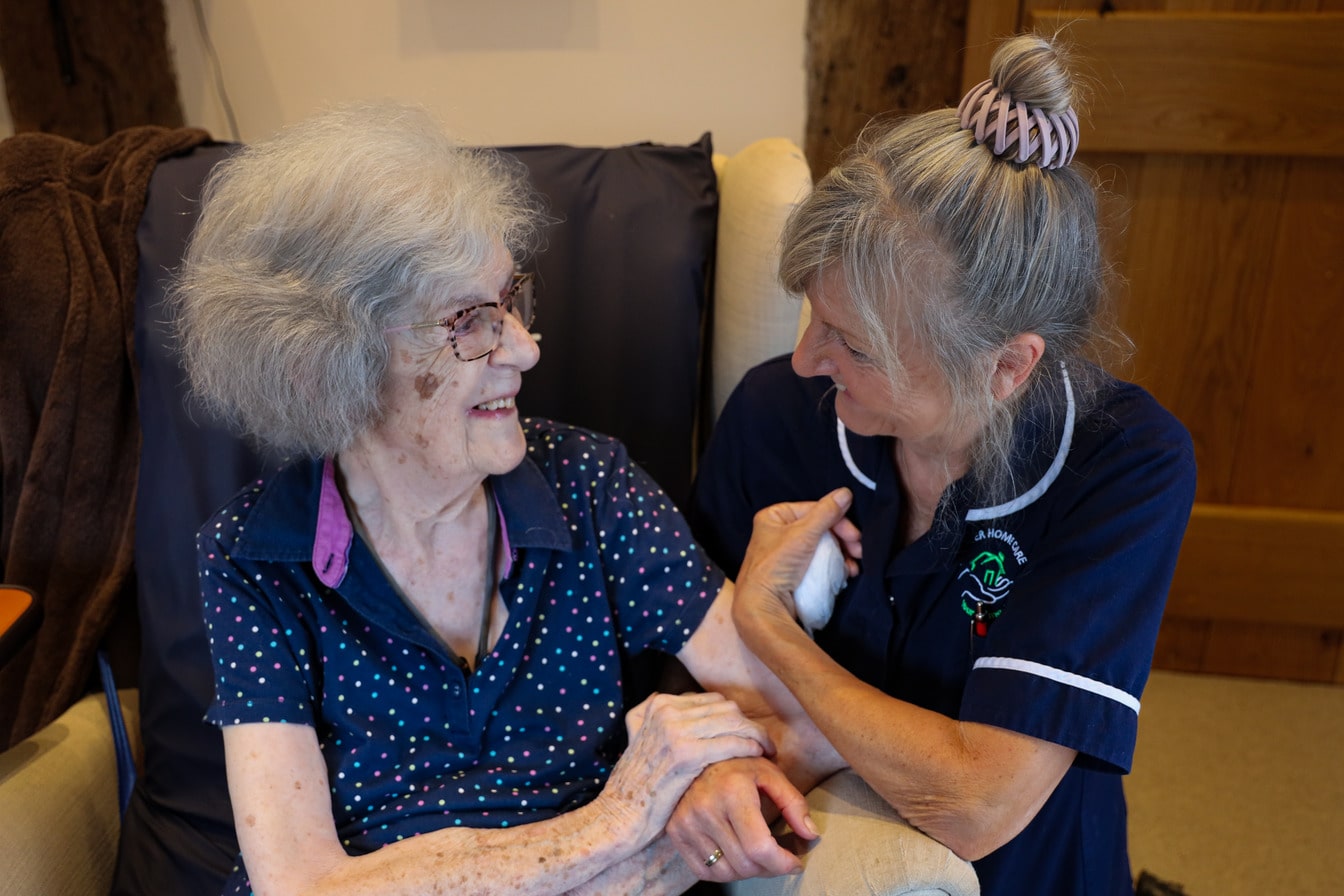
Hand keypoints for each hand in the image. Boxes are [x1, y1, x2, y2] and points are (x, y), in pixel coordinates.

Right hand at [597, 692, 772, 848]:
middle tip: (764, 742)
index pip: (713, 701)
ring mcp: (674, 731)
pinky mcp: (685, 754)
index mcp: (659, 705)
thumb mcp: (637, 738)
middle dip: (750, 724)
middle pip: (726, 708)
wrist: (619, 815)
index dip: (736, 716)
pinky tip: (758, 757)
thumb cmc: (635, 785)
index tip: (748, 731)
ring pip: (733, 722)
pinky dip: (750, 747)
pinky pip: (730, 742)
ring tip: (767, 750)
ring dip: (756, 735)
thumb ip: (649, 716)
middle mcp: (666, 712)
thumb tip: (662, 697)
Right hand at [667, 757, 817, 882]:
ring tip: (758, 856)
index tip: (795, 863)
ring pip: (726, 872)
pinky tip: (735, 856)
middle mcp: (706, 810)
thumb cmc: (736, 765)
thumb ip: (793, 803)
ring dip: (748, 871)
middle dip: (770, 868)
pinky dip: (725, 872)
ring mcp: (687, 823)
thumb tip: (811, 834)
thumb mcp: (769, 774)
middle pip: (745, 863)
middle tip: (779, 858)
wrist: (694, 757)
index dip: (782, 863)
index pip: (760, 847)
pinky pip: (704, 871)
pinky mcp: (676, 833)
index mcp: (732, 792)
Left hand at [734, 488, 858, 635]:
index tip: (855, 536)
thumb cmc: (777, 565)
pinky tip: (845, 573)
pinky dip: (834, 566)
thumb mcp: (804, 534)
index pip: (814, 510)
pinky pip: (818, 562)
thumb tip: (845, 492)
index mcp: (774, 516)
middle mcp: (778, 532)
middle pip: (820, 528)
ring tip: (853, 566)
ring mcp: (787, 553)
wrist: (763, 606)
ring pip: (822, 546)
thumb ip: (826, 513)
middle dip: (843, 540)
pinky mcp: (794, 571)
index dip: (838, 520)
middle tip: (859, 551)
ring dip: (842, 554)